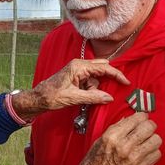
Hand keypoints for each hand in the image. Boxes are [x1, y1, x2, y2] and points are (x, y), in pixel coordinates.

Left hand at [11, 59, 129, 120]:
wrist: (38, 98)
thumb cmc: (52, 96)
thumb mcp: (74, 98)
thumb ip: (93, 97)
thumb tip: (109, 98)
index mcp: (79, 66)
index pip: (103, 68)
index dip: (116, 75)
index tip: (126, 82)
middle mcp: (79, 65)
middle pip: (100, 72)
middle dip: (101, 84)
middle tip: (97, 95)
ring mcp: (77, 71)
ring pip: (95, 80)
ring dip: (93, 90)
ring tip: (81, 98)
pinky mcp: (75, 77)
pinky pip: (89, 83)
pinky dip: (89, 91)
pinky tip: (81, 97)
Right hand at [76, 113, 161, 164]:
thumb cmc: (94, 164)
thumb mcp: (99, 141)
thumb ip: (115, 129)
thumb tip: (128, 120)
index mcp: (112, 136)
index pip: (136, 118)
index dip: (141, 116)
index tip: (141, 117)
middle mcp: (125, 146)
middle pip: (149, 127)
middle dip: (148, 125)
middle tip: (145, 127)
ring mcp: (134, 158)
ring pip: (156, 140)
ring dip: (152, 139)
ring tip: (146, 140)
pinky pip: (157, 154)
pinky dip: (153, 152)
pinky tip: (146, 152)